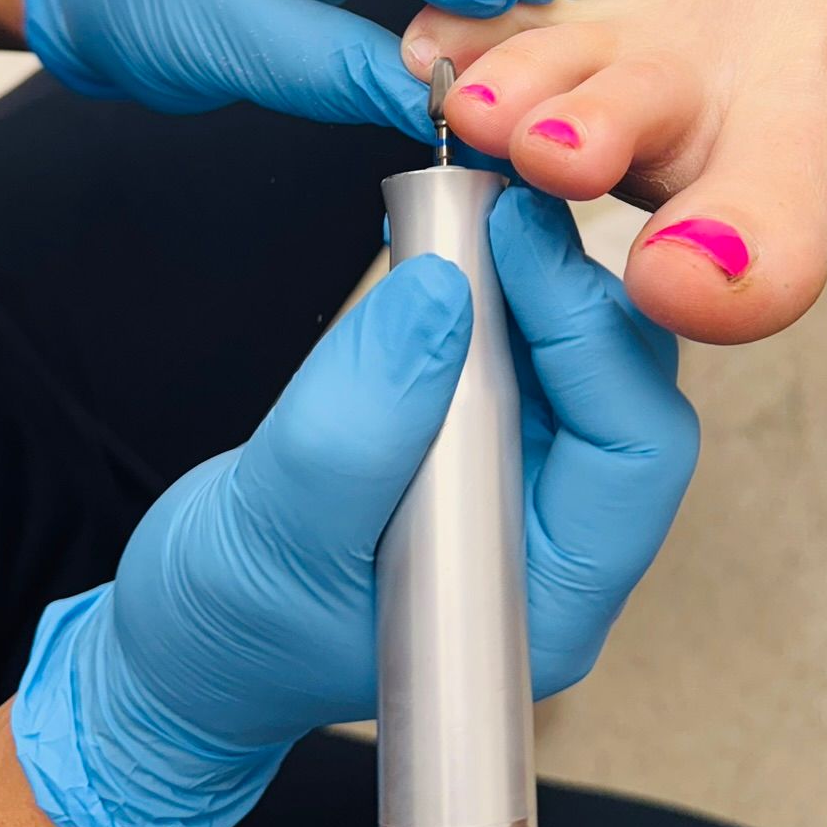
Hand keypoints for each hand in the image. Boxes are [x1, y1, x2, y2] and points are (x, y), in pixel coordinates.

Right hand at [11, 187, 697, 826]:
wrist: (192, 627)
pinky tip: (455, 230)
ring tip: (476, 200)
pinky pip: (525, 342)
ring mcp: (533, 483)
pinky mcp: (492, 434)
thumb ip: (357, 429)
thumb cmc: (232, 624)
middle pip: (628, 387)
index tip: (518, 237)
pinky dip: (494, 280)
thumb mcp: (274, 529)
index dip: (587, 334)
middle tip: (500, 199)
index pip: (633, 452)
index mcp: (549, 603)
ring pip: (583, 352)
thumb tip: (441, 297)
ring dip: (534, 272)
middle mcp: (564, 542)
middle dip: (566, 287)